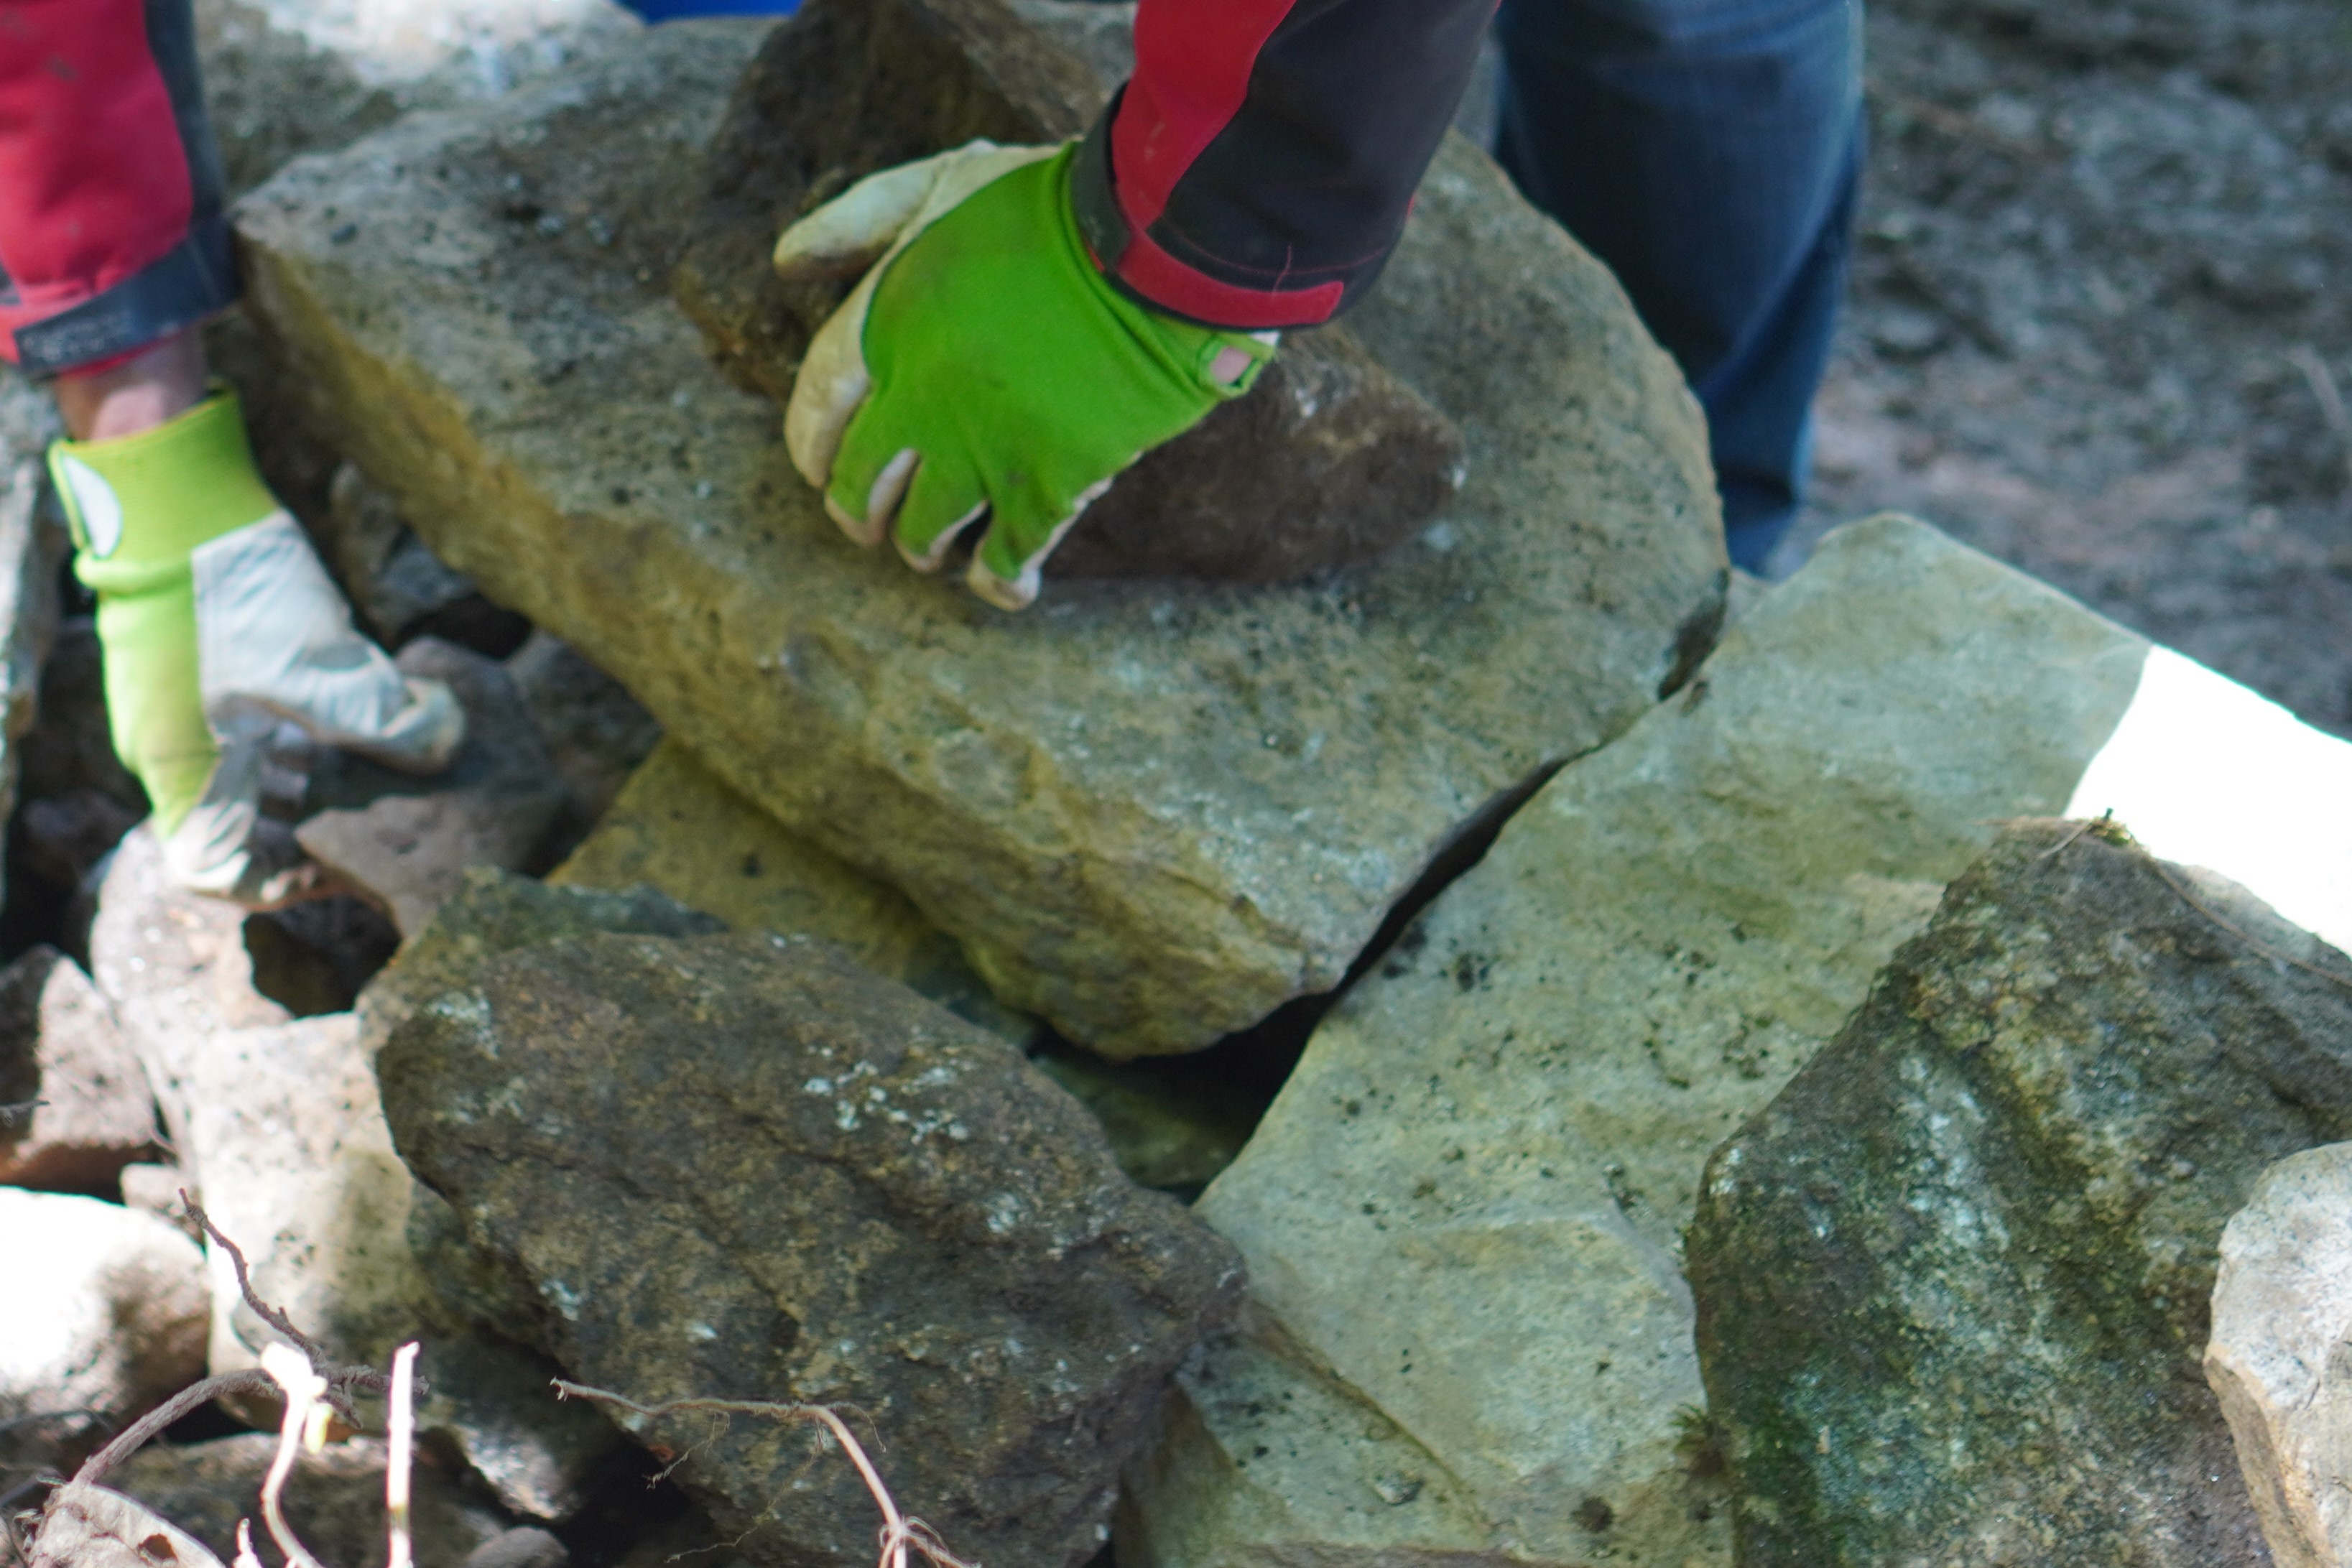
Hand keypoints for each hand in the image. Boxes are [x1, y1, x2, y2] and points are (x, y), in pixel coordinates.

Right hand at [49, 389, 464, 903]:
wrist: (179, 501)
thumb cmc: (230, 592)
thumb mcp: (319, 668)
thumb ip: (385, 722)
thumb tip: (444, 747)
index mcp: (187, 770)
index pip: (216, 867)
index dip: (275, 884)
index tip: (337, 868)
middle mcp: (187, 752)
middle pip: (256, 826)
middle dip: (321, 829)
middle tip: (389, 815)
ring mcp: (201, 713)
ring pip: (274, 774)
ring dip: (333, 776)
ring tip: (396, 767)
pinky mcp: (226, 677)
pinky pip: (277, 727)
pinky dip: (326, 730)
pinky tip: (377, 710)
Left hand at [775, 140, 1275, 609]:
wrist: (1157, 244)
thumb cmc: (1055, 205)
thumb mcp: (941, 180)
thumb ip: (857, 219)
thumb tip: (784, 265)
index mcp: (886, 322)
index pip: (816, 405)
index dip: (811, 444)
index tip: (817, 467)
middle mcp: (920, 396)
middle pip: (860, 483)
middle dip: (858, 511)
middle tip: (867, 523)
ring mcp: (983, 448)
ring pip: (925, 530)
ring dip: (921, 545)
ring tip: (932, 548)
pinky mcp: (1048, 485)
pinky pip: (1008, 557)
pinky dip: (1001, 580)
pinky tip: (1005, 587)